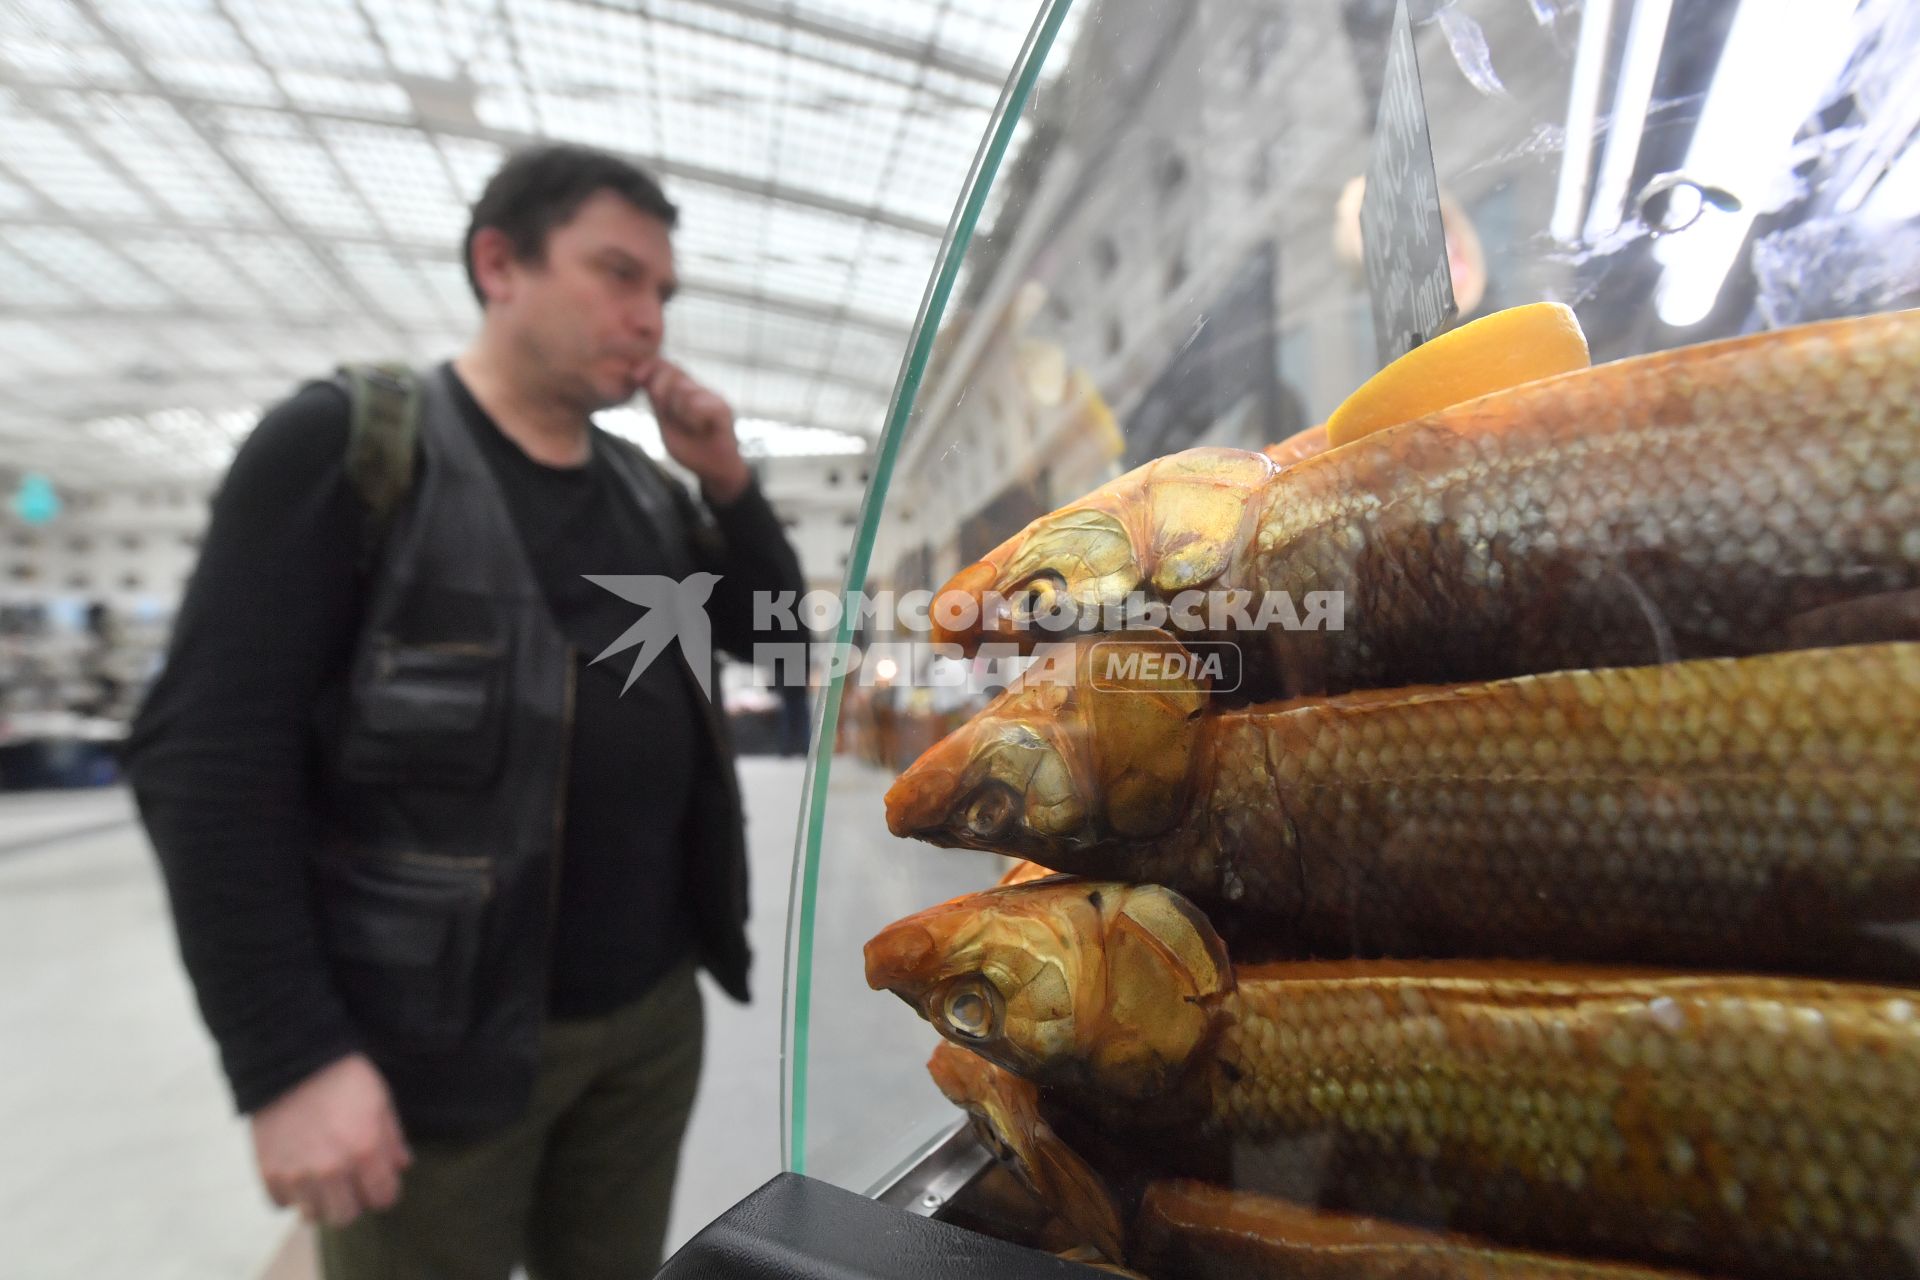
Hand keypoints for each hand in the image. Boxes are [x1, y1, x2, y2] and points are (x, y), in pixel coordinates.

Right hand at [251, 1054, 411, 1227]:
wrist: (292, 1060)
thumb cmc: (344, 1077)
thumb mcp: (380, 1101)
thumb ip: (393, 1139)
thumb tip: (402, 1167)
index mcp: (365, 1150)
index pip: (383, 1199)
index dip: (384, 1190)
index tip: (378, 1180)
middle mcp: (332, 1168)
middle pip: (347, 1216)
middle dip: (353, 1201)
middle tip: (350, 1183)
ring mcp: (297, 1173)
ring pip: (313, 1215)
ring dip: (321, 1201)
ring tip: (323, 1180)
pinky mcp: (269, 1172)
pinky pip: (282, 1204)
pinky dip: (291, 1195)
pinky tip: (298, 1173)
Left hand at [639, 358, 751, 502]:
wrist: (713, 469)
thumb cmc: (690, 448)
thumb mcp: (665, 423)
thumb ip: (656, 402)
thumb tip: (641, 378)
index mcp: (680, 391)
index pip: (664, 365)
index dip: (649, 366)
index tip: (636, 377)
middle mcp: (696, 389)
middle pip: (673, 370)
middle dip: (660, 388)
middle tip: (667, 412)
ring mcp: (711, 396)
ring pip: (684, 390)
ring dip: (678, 410)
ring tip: (689, 426)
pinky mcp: (722, 407)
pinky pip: (698, 405)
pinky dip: (693, 419)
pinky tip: (700, 428)